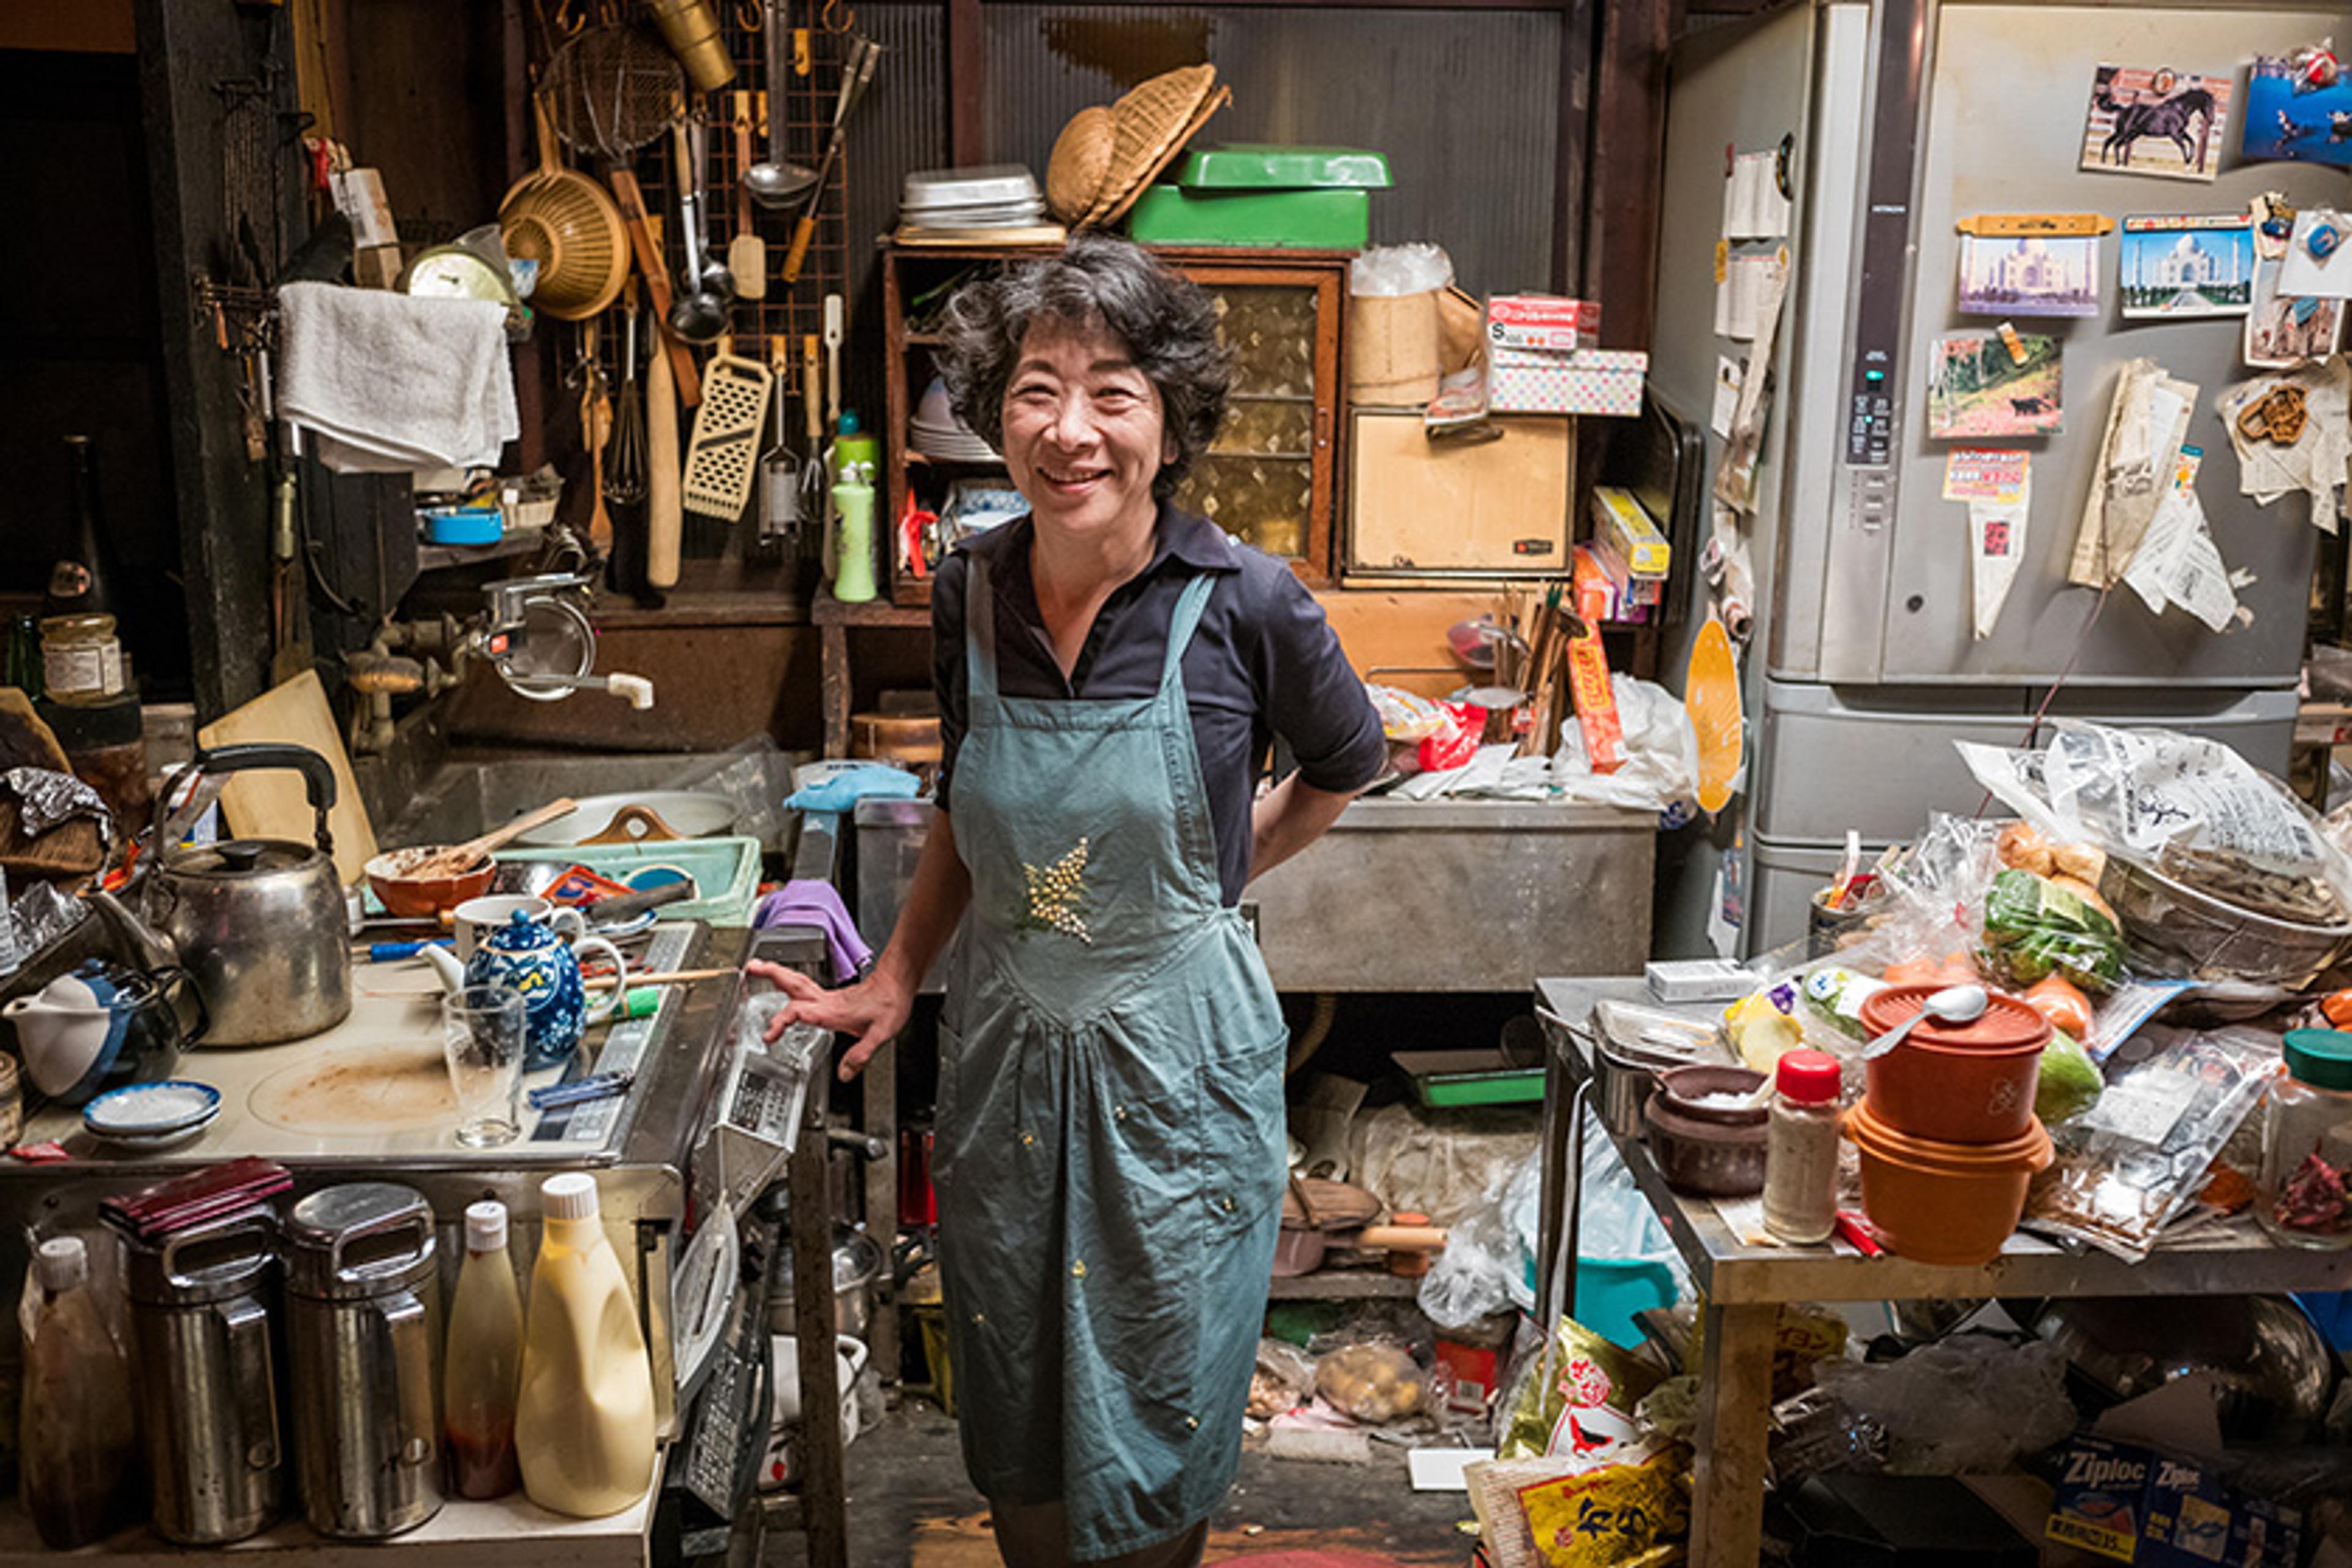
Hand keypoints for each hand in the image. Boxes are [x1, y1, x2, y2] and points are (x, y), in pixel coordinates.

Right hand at [744, 959, 912, 1080]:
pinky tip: (786, 988)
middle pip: (793, 985)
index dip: (782, 1021)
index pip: (800, 1012)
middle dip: (770, 976)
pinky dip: (789, 983)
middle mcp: (827, 1001)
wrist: (898, 982)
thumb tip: (845, 1073)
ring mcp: (829, 997)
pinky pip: (805, 988)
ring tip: (757, 968)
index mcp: (832, 1010)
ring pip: (797, 982)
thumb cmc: (891, 1002)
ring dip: (776, 974)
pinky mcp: (833, 997)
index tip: (770, 1034)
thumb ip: (861, 1054)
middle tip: (751, 968)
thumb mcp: (880, 1033)